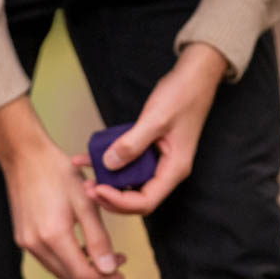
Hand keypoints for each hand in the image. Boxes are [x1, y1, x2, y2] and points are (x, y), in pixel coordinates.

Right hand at [0, 96, 124, 278]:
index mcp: (53, 235)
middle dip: (95, 273)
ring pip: (57, 269)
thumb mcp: (86, 203)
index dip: (104, 277)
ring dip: (80, 267)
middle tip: (116, 261)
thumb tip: (108, 269)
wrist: (25, 156)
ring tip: (101, 254)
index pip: (82, 272)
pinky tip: (79, 245)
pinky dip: (65, 258)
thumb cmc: (57, 172)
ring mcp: (25, 241)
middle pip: (69, 275)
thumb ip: (98, 239)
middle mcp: (35, 244)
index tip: (122, 272)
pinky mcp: (22, 236)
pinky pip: (47, 258)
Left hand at [88, 43, 228, 217]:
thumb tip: (109, 164)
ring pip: (131, 183)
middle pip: (137, 198)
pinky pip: (128, 163)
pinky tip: (88, 158)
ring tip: (85, 178)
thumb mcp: (155, 119)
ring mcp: (159, 161)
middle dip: (110, 197)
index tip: (98, 189)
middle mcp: (167, 170)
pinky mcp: (150, 150)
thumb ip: (132, 144)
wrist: (194, 76)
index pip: (146, 201)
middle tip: (87, 188)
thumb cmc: (182, 95)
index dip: (119, 201)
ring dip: (107, 183)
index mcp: (174, 169)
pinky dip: (109, 163)